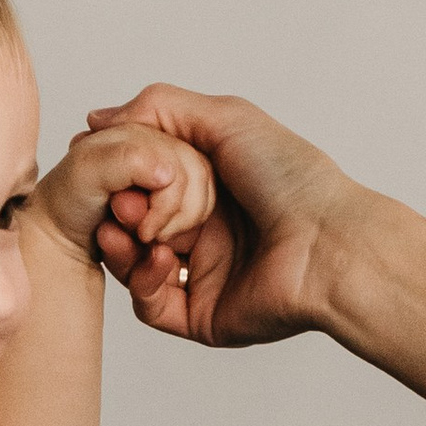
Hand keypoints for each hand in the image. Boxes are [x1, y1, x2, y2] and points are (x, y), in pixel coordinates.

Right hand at [73, 85, 364, 347]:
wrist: (327, 242)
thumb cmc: (292, 177)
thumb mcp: (225, 118)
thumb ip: (160, 108)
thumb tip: (98, 119)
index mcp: (209, 186)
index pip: (142, 180)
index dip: (119, 172)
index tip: (101, 161)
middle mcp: (205, 230)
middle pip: (132, 222)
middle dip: (116, 209)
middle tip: (119, 200)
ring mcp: (202, 276)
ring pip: (134, 265)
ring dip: (121, 245)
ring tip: (129, 226)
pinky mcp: (201, 316)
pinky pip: (151, 305)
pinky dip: (144, 279)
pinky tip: (160, 256)